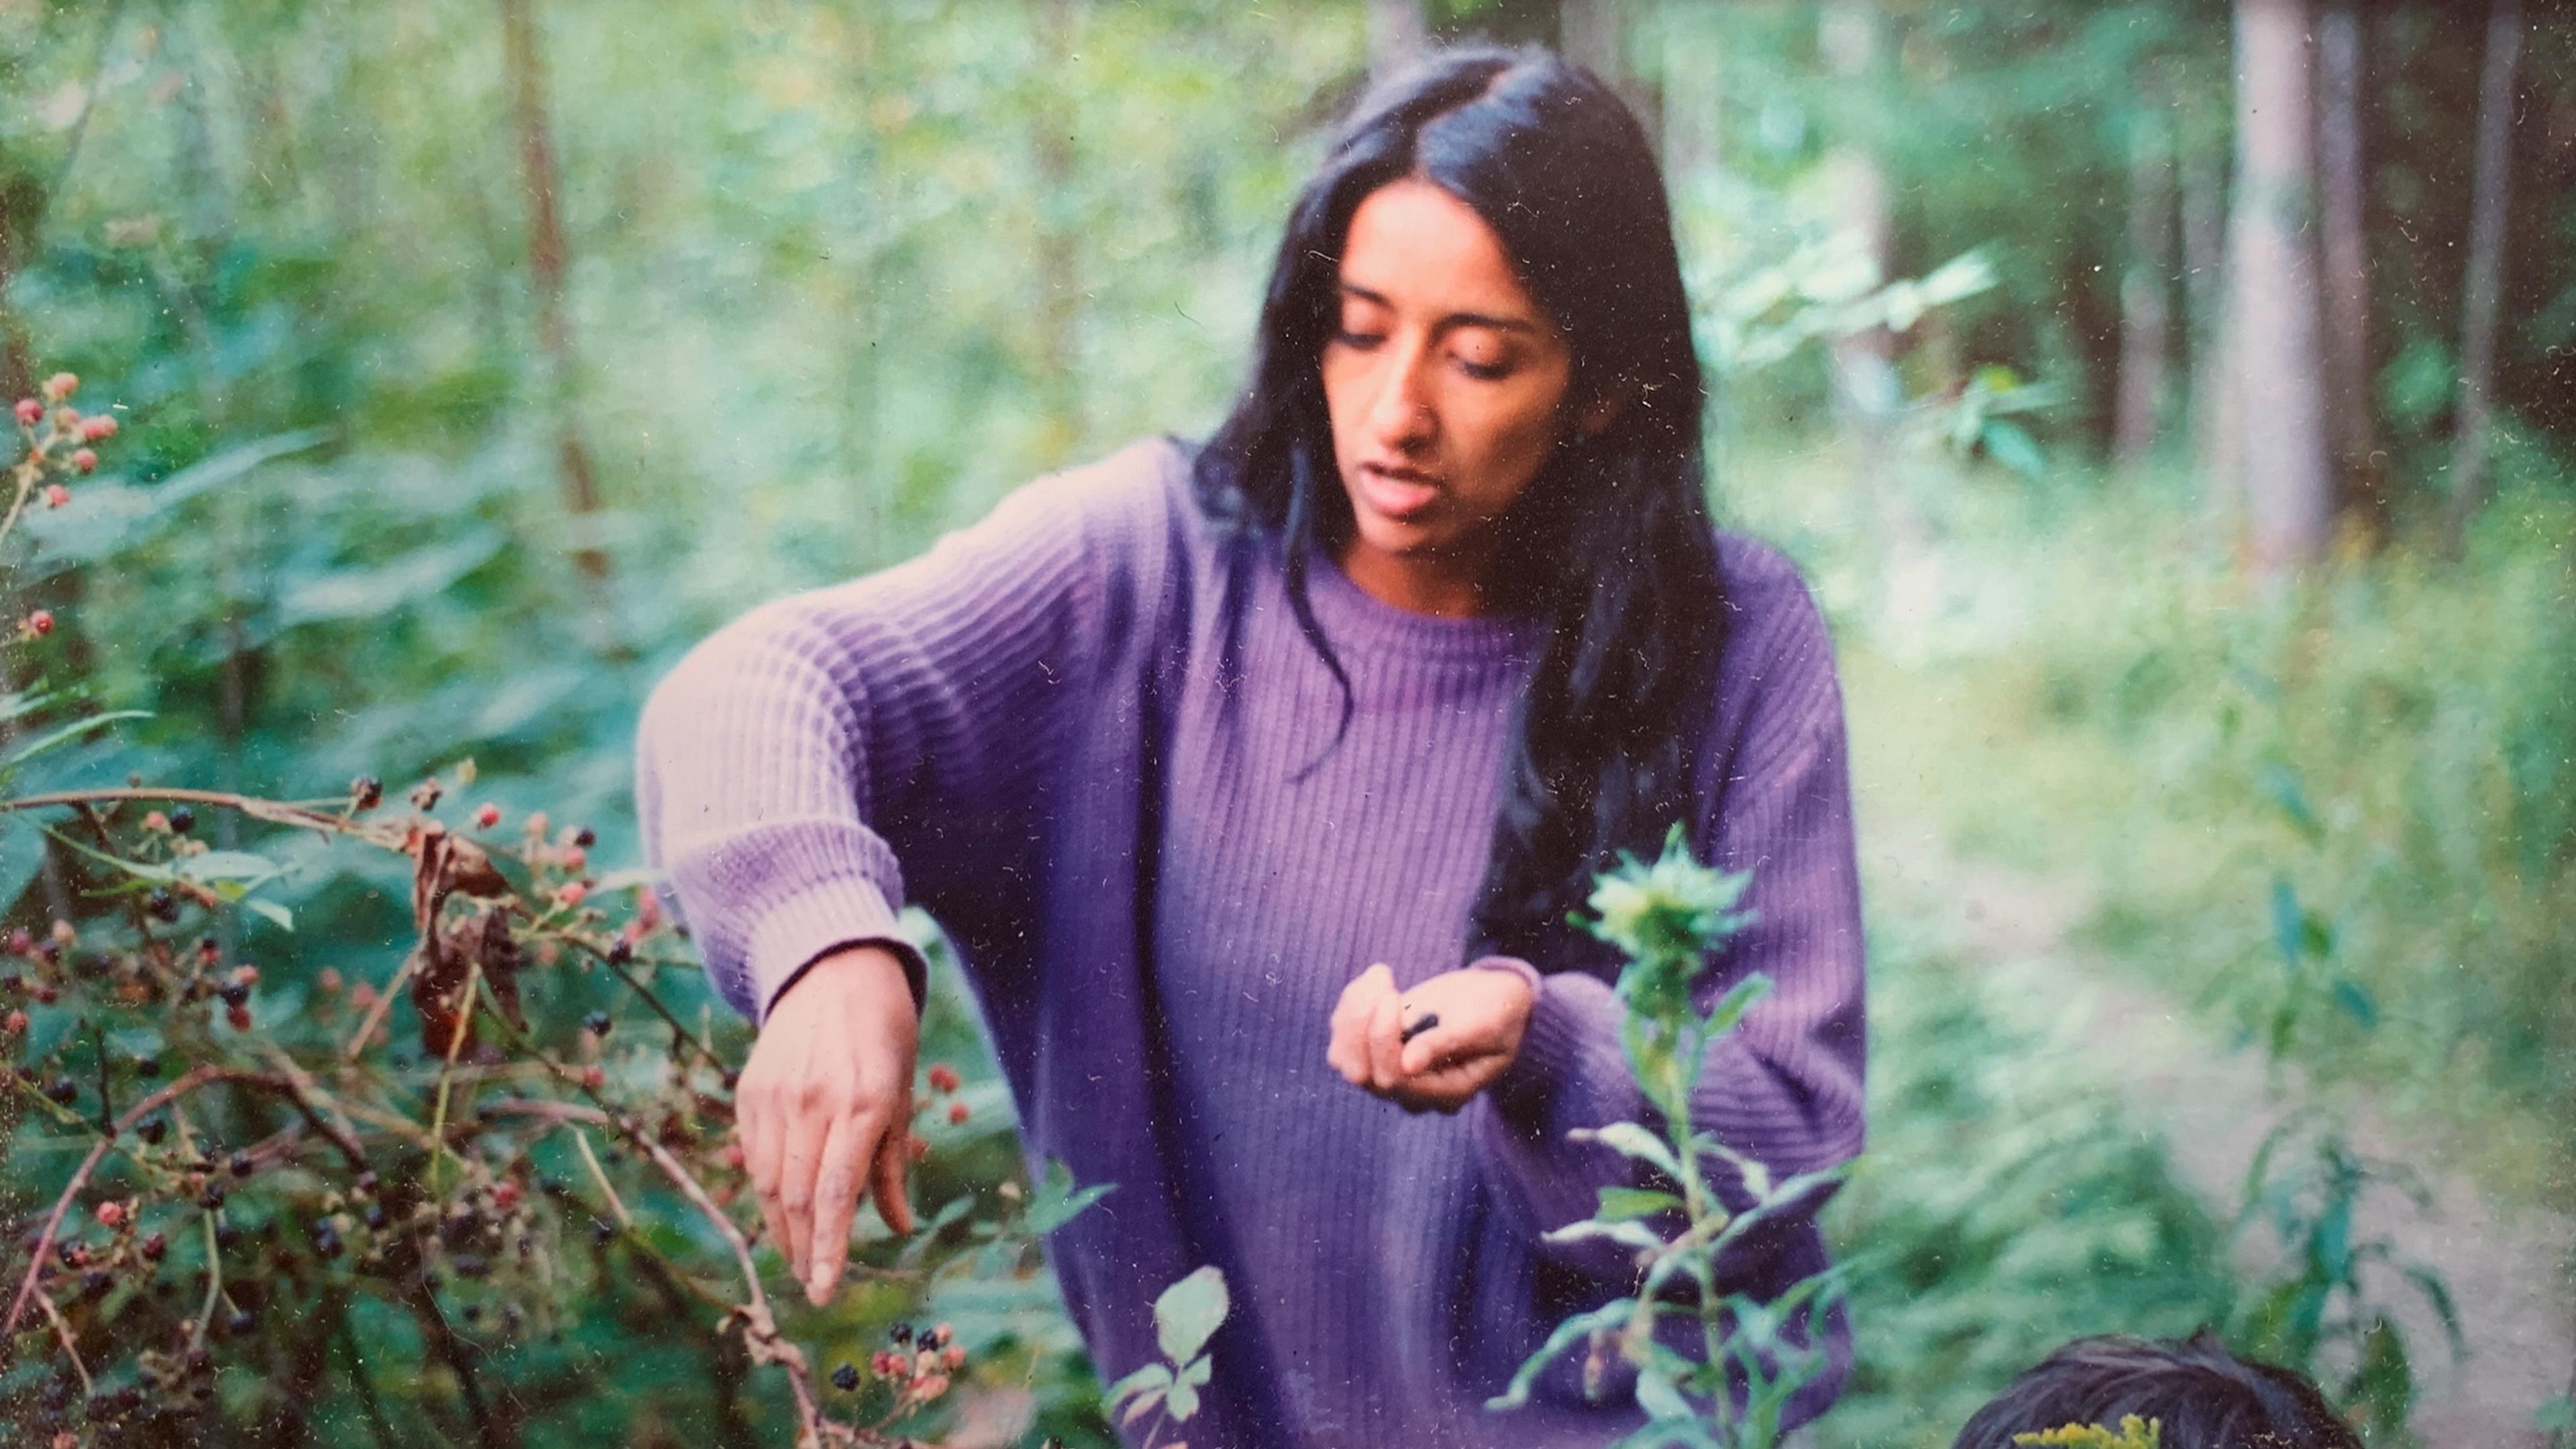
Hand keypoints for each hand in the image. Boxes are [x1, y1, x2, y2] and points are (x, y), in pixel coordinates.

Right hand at [735, 944, 919, 1306]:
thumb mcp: (905, 1092)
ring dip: (782, 1229)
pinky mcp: (751, 1090)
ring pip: (768, 1182)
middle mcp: (814, 1101)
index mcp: (864, 1102)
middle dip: (805, 1250)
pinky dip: (765, 1190)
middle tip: (816, 1285)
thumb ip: (895, 1164)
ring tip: (800, 1258)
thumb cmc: (884, 1034)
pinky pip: (754, 1155)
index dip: (829, 1249)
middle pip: (797, 1197)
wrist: (834, 968)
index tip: (826, 1292)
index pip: (836, 1193)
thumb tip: (901, 1226)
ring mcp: (776, 1095)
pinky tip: (780, 1210)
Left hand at [1326, 962, 1534, 1113]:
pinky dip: (1352, 1004)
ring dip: (1353, 1011)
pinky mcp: (1375, 1052)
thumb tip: (1409, 1065)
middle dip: (1362, 1022)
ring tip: (1382, 974)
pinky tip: (1378, 979)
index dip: (1383, 1038)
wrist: (1495, 1000)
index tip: (1393, 994)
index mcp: (1445, 1093)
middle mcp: (1412, 1093)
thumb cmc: (1497, 1011)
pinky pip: (1343, 1037)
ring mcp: (1390, 1074)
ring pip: (1343, 1058)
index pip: (1394, 1079)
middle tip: (1384, 978)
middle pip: (1361, 1073)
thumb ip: (1447, 1043)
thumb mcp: (1482, 1024)